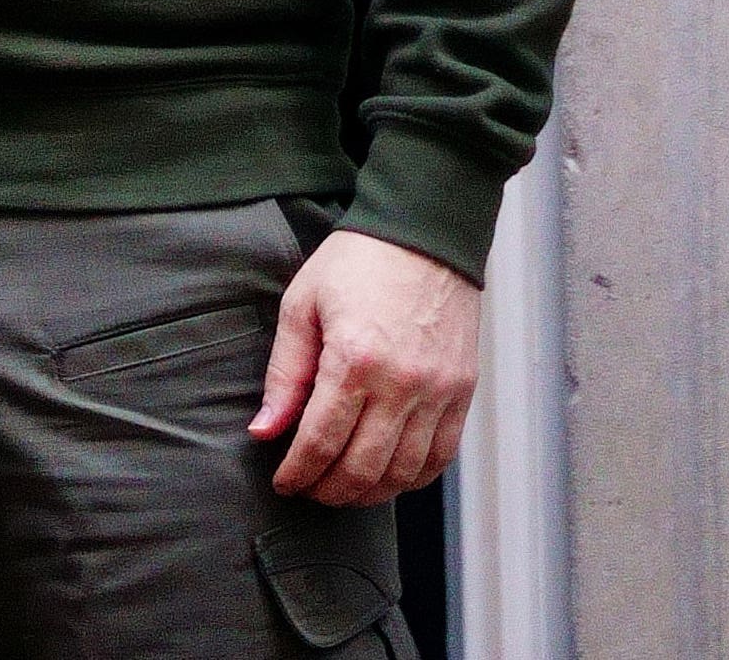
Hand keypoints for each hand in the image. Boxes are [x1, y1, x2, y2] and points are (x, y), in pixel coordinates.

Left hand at [249, 229, 480, 505]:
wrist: (425, 235)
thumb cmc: (358, 263)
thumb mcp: (303, 305)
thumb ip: (284, 373)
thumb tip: (265, 430)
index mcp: (354, 359)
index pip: (321, 441)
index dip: (298, 472)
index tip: (283, 483)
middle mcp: (402, 383)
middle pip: (363, 469)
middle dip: (329, 491)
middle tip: (309, 491)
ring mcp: (439, 392)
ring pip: (404, 473)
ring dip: (370, 493)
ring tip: (343, 489)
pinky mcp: (463, 392)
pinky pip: (440, 457)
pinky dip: (412, 478)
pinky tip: (387, 476)